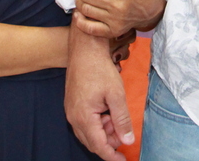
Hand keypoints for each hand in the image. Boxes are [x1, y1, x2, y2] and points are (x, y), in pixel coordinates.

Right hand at [66, 31, 133, 160]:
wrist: (84, 49)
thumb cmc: (99, 69)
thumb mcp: (116, 95)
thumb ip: (122, 120)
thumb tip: (127, 140)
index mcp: (83, 117)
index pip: (98, 146)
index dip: (112, 156)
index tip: (123, 160)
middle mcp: (74, 118)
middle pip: (92, 142)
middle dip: (110, 141)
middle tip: (123, 130)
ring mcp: (71, 111)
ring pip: (88, 132)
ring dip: (104, 131)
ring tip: (116, 116)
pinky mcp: (72, 104)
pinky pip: (85, 122)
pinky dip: (98, 123)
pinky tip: (107, 111)